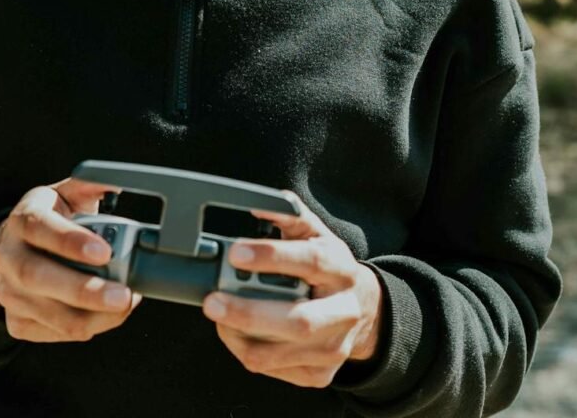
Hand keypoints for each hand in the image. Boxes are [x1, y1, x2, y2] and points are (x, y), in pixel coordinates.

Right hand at [0, 177, 142, 342]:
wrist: (15, 248)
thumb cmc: (50, 219)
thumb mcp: (66, 194)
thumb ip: (90, 185)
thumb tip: (118, 181)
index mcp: (22, 219)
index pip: (39, 228)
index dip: (70, 241)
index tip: (105, 251)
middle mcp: (8, 256)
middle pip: (38, 277)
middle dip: (84, 290)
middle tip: (122, 295)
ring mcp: (8, 292)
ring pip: (47, 312)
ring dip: (90, 316)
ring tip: (124, 306)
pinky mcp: (15, 321)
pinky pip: (51, 332)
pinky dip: (83, 328)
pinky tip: (106, 316)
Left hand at [202, 192, 383, 388]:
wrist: (364, 312)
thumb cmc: (331, 268)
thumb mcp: (317, 234)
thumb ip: (289, 215)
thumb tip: (258, 203)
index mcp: (342, 269)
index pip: (311, 261)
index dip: (272, 256)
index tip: (235, 252)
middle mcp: (343, 311)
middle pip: (298, 320)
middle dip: (249, 313)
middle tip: (212, 301)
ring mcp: (334, 347)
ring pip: (281, 351)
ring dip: (240, 335)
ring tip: (218, 315)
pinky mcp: (321, 374)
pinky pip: (275, 368)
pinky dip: (248, 350)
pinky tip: (237, 332)